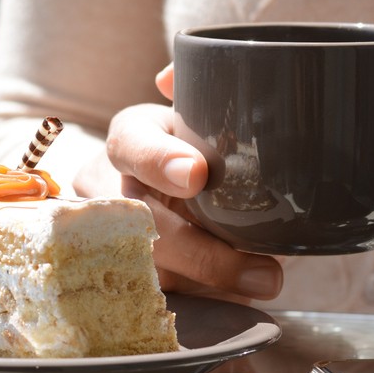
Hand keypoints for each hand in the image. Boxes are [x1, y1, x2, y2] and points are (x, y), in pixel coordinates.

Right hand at [73, 68, 283, 300]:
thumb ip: (195, 86)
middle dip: (200, 249)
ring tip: (264, 280)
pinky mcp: (125, 274)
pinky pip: (158, 291)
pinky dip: (201, 294)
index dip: (159, 160)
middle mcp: (109, 185)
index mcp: (131, 137)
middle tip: (262, 267)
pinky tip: (237, 295)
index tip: (196, 174)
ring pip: (151, 266)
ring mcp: (111, 235)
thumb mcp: (196, 111)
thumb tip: (169, 77)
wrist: (170, 188)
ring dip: (207, 279)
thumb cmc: (192, 144)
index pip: (132, 144)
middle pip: (140, 224)